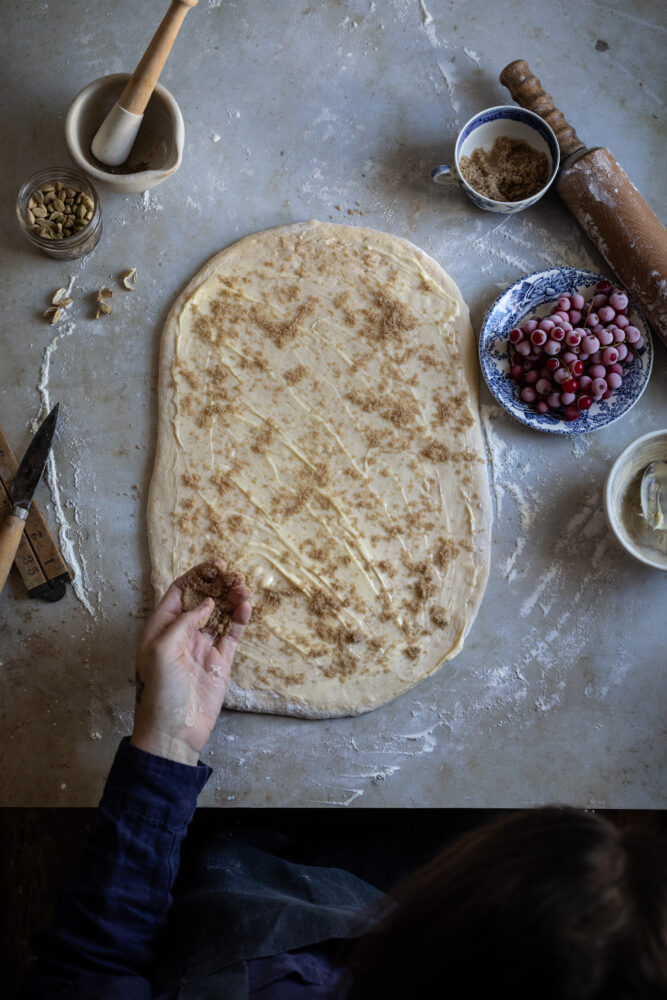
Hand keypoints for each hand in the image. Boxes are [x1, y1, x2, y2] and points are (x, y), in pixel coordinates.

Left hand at [130, 559, 250, 764]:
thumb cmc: (159, 693)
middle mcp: (183, 633)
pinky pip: (233, 634)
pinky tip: (246, 606)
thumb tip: (207, 603)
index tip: (215, 565)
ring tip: (244, 588)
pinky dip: (240, 619)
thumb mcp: (162, 651)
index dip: (196, 576)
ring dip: (232, 598)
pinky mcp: (220, 661)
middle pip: (204, 600)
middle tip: (234, 574)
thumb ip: (184, 622)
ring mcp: (203, 646)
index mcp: (161, 628)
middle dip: (219, 584)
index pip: (180, 592)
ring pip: (221, 614)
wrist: (174, 732)